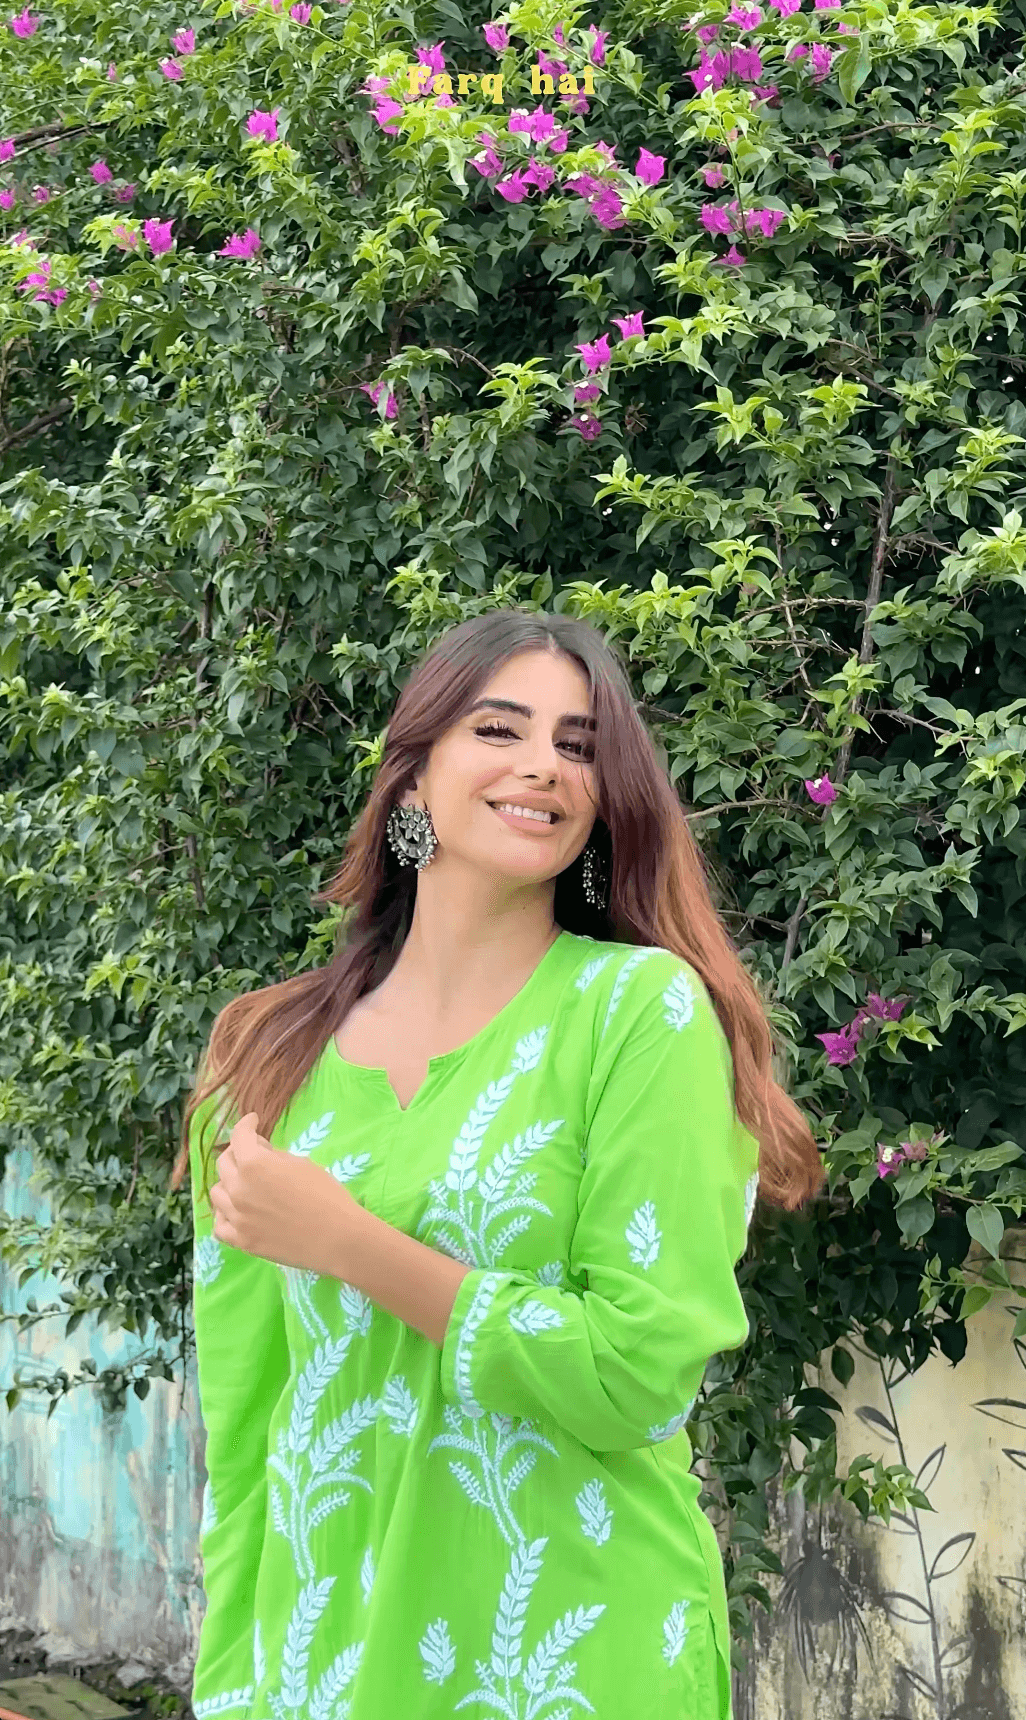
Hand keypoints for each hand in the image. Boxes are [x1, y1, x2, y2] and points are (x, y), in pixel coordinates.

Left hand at [209, 1112, 362, 1277]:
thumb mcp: (302, 1163)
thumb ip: (274, 1155)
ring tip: (246, 1184)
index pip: (239, 1136)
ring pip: (217, 1193)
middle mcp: (238, 1189)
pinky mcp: (241, 1241)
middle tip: (255, 1153)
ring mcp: (236, 1217)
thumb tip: (260, 1152)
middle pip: (224, 1163)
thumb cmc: (327, 1195)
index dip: (246, 1124)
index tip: (253, 1121)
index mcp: (254, 1164)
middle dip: (238, 1152)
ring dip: (230, 1182)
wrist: (338, 1238)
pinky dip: (225, 1214)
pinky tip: (237, 1211)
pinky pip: (220, 1225)